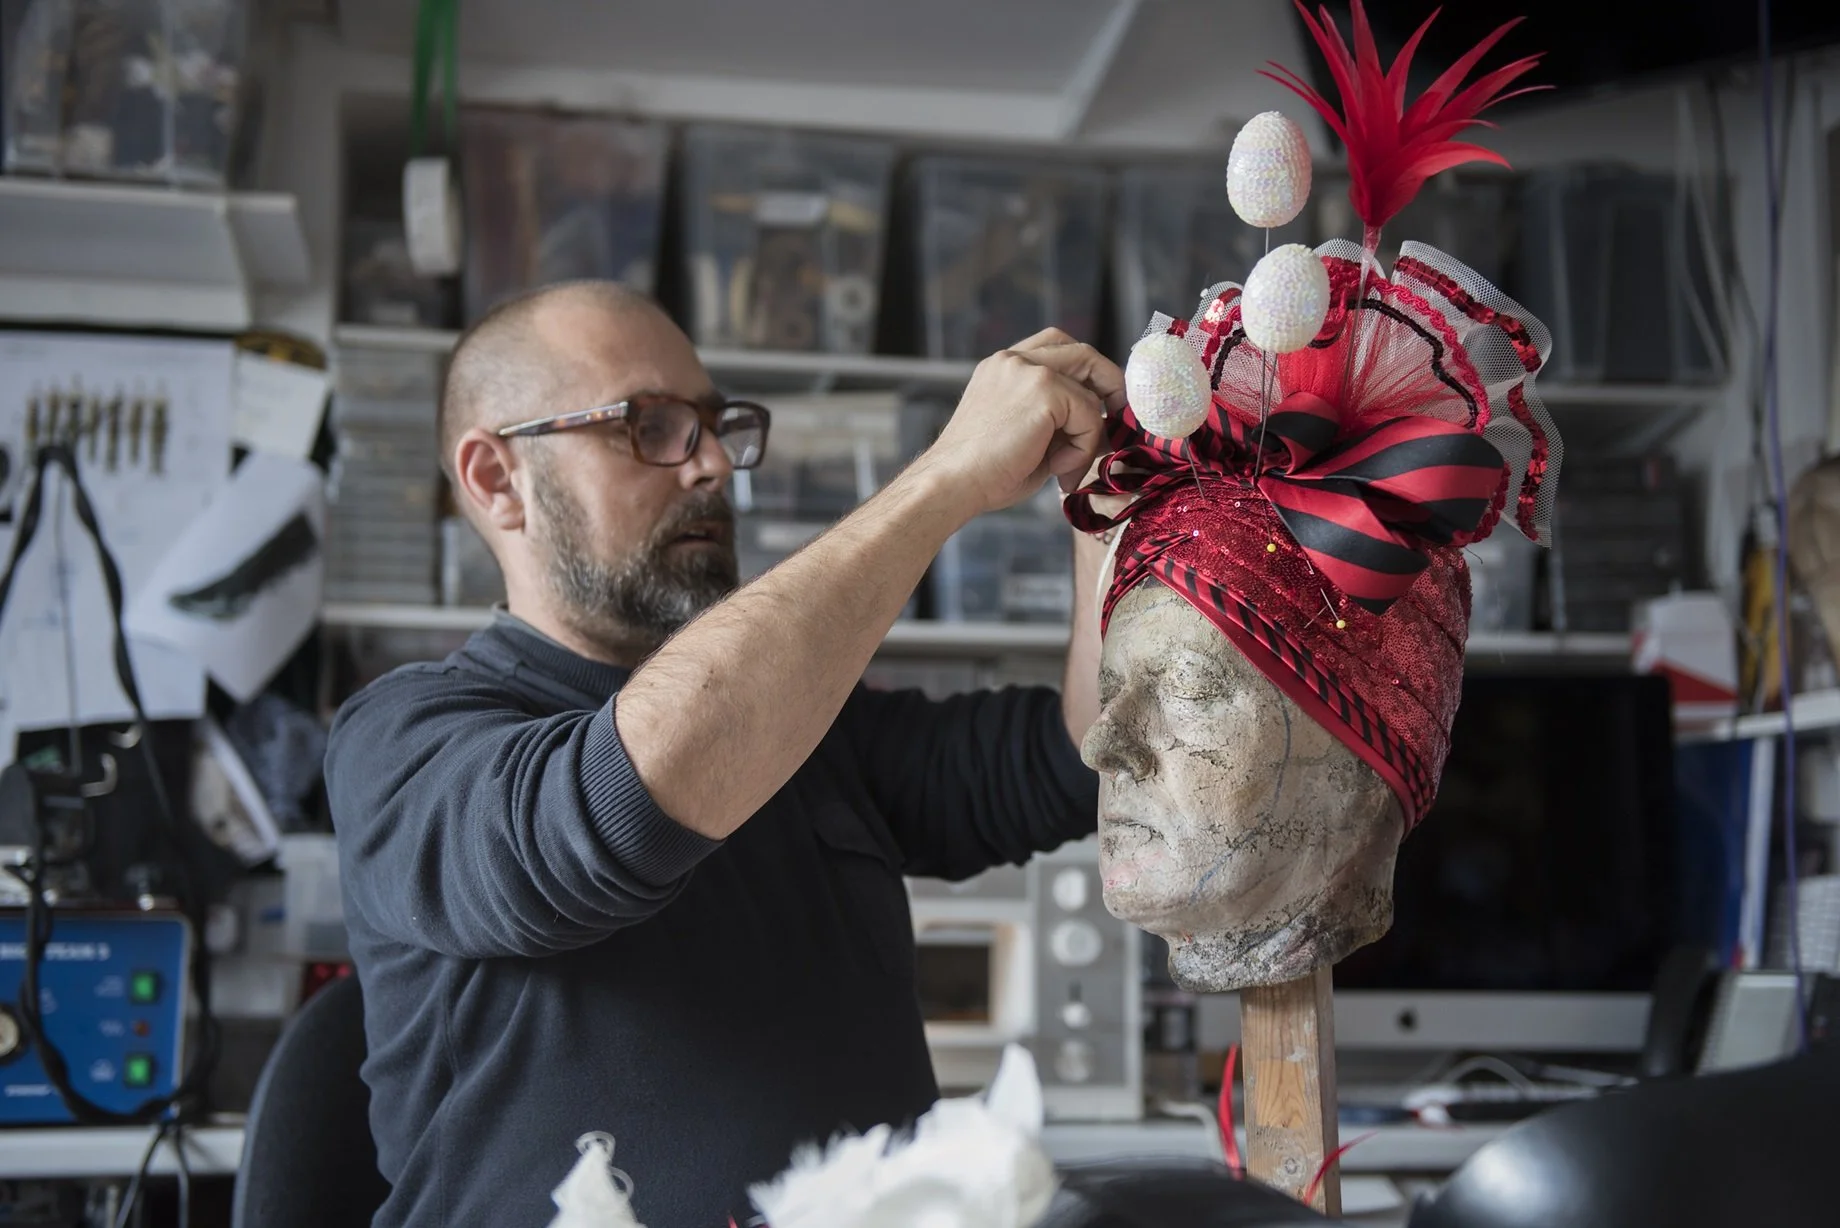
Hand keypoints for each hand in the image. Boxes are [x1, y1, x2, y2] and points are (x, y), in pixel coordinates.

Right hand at [921, 328, 1125, 516]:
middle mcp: (1014, 359)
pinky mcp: (1043, 389)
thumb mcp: (1025, 434)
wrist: (952, 484)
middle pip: (1083, 353)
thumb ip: (1058, 420)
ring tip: (1066, 468)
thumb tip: (1103, 426)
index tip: (1100, 405)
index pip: (1057, 347)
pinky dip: (1084, 448)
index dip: (1087, 373)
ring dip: (1090, 435)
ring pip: (1090, 392)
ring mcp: (1028, 370)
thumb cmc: (983, 473)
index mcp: (1003, 367)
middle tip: (1115, 426)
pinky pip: (1090, 416)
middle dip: (1109, 387)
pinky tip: (1058, 468)